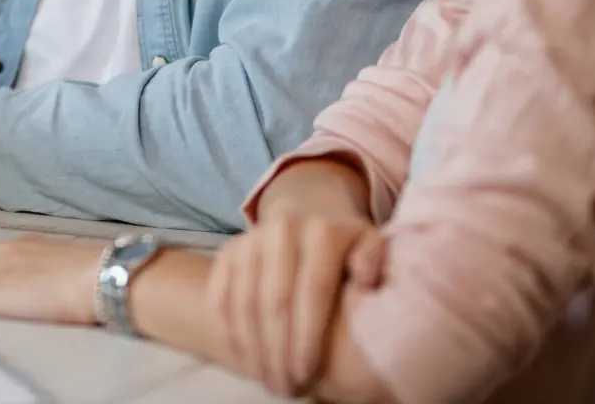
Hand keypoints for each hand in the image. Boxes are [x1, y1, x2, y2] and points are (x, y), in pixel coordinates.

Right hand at [208, 209, 384, 396]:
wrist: (306, 209)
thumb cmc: (344, 244)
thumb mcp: (369, 244)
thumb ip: (373, 260)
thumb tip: (365, 280)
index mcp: (321, 232)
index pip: (312, 291)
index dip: (307, 337)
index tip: (307, 374)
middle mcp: (282, 229)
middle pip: (275, 301)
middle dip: (278, 352)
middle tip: (285, 388)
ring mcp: (251, 238)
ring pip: (245, 301)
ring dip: (253, 348)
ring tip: (267, 380)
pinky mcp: (229, 248)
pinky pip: (220, 292)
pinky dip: (229, 328)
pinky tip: (243, 357)